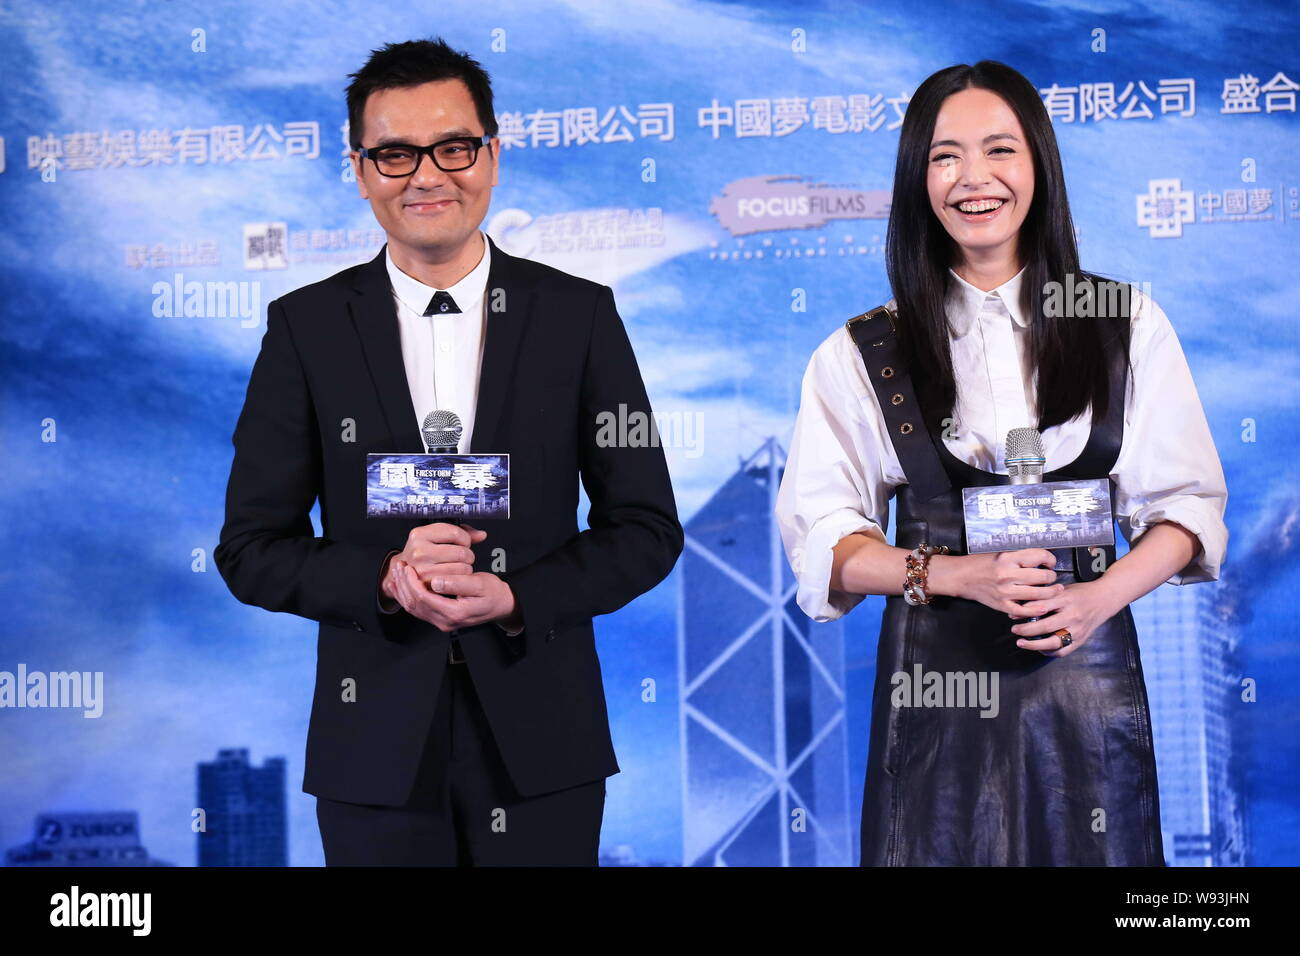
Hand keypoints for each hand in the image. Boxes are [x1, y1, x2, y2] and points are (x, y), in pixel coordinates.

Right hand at [381, 521, 485, 603]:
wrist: (405, 570)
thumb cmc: (425, 551)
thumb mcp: (437, 536)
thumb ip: (461, 533)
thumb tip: (482, 535)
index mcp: (419, 534)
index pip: (456, 533)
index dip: (465, 538)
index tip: (462, 542)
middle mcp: (418, 551)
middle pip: (461, 552)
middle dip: (467, 555)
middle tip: (461, 557)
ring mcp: (422, 569)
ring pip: (462, 568)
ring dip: (465, 567)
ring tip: (457, 565)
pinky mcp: (428, 585)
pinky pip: (457, 581)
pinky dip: (460, 578)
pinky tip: (454, 575)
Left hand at [388, 559, 518, 631]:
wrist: (502, 605)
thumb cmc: (493, 593)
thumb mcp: (480, 584)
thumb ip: (458, 583)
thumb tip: (437, 582)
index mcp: (454, 613)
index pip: (424, 598)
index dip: (412, 582)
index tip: (408, 567)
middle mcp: (445, 621)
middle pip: (415, 604)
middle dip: (404, 584)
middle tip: (398, 566)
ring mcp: (442, 622)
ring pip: (414, 609)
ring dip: (403, 590)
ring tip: (396, 573)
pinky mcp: (440, 618)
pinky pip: (418, 610)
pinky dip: (406, 598)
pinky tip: (400, 587)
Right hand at [944, 548, 1063, 613]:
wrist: (960, 577)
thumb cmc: (979, 564)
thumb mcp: (999, 554)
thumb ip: (1019, 557)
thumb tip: (1042, 560)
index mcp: (1008, 558)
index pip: (1039, 556)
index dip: (1050, 559)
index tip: (1050, 562)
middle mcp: (1008, 574)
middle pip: (1043, 576)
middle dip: (1052, 577)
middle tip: (1051, 577)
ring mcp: (1005, 591)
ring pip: (1039, 594)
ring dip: (1051, 592)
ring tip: (1055, 590)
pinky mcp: (1002, 604)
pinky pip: (1025, 610)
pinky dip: (1036, 610)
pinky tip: (1043, 607)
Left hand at [1007, 579, 1119, 657]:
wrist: (1105, 599)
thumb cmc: (1079, 593)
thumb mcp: (1062, 590)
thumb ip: (1044, 598)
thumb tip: (1020, 607)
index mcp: (1066, 599)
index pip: (1041, 606)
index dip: (1024, 611)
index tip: (1012, 615)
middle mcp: (1073, 615)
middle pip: (1045, 626)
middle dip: (1026, 630)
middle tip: (1014, 630)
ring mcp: (1078, 630)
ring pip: (1054, 642)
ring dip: (1034, 645)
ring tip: (1021, 643)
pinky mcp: (1081, 640)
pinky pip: (1063, 650)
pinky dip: (1049, 652)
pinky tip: (1039, 649)